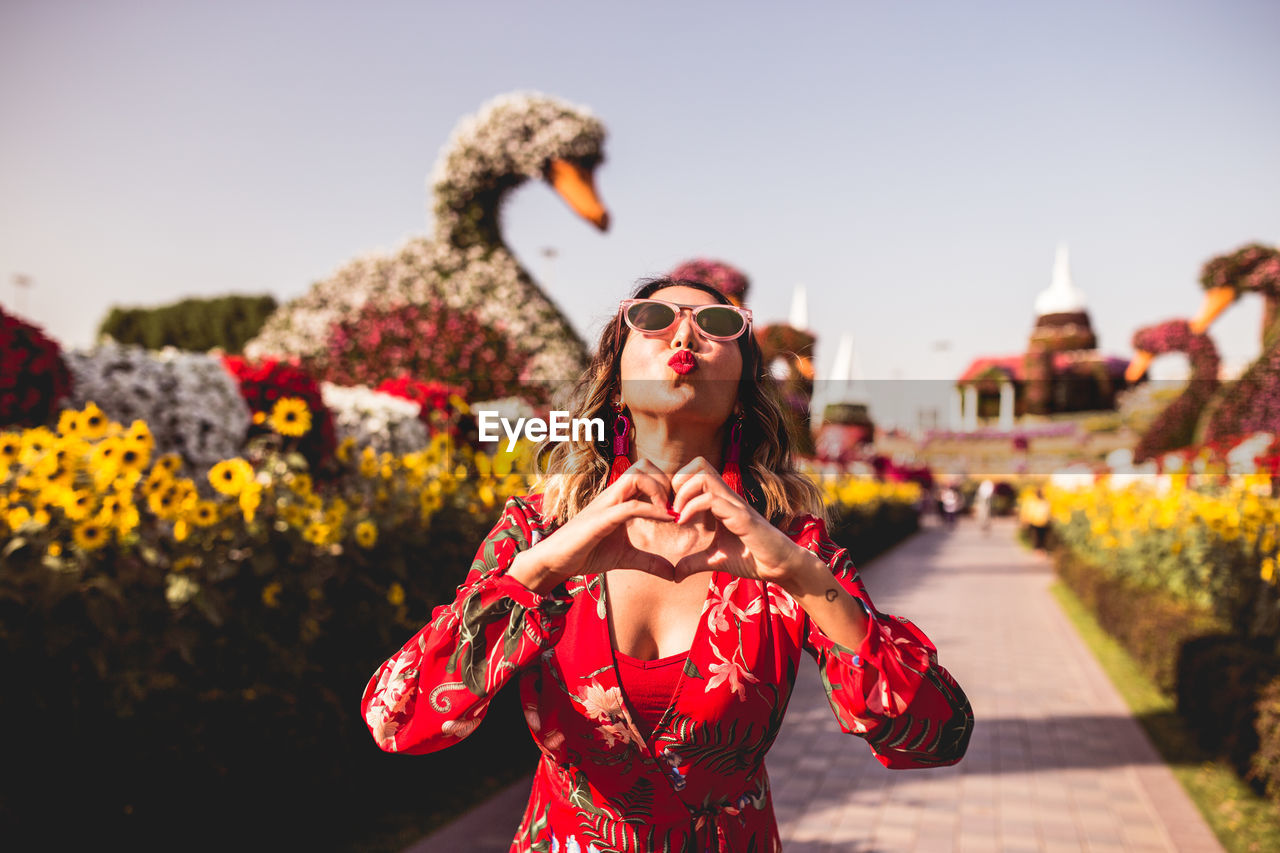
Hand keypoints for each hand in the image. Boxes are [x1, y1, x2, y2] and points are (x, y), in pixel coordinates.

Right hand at [509, 459, 680, 593]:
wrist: (555, 560)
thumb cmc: (585, 553)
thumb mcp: (624, 558)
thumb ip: (648, 562)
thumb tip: (672, 574)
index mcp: (618, 498)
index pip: (645, 472)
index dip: (666, 484)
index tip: (678, 508)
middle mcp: (613, 495)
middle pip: (643, 465)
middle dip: (665, 481)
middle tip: (675, 506)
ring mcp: (606, 504)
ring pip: (637, 476)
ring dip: (659, 491)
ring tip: (669, 512)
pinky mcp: (601, 519)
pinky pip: (631, 506)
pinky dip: (653, 511)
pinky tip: (667, 520)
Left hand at [668, 457, 814, 585]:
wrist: (780, 567)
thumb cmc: (752, 558)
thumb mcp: (716, 559)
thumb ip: (695, 562)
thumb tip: (675, 574)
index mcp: (721, 502)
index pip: (697, 472)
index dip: (678, 486)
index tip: (670, 510)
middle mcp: (727, 497)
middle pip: (699, 464)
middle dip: (678, 481)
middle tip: (672, 509)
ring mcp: (734, 504)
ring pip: (704, 475)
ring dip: (683, 493)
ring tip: (677, 515)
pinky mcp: (741, 517)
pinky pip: (712, 500)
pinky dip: (691, 508)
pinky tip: (684, 522)